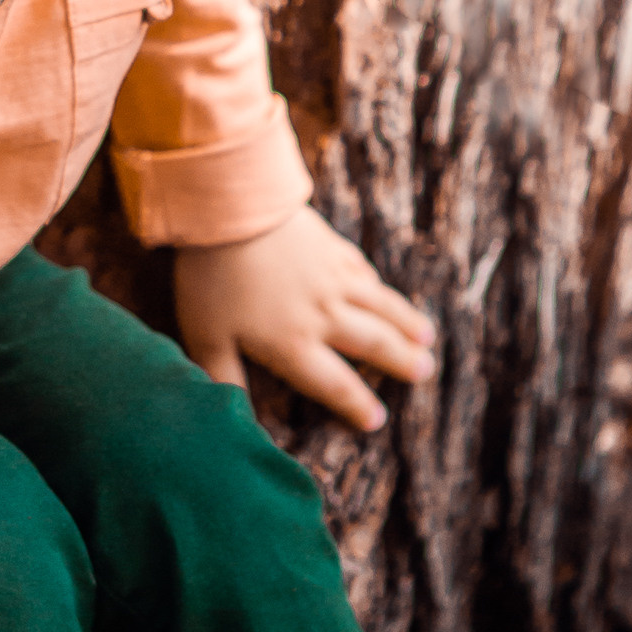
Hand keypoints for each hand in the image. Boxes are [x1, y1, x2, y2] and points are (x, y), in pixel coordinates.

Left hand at [174, 203, 435, 431]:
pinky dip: (375, 283)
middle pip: (372, 344)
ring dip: (405, 322)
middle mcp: (323, 315)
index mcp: (293, 344)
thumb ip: (223, 377)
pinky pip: (360, 269)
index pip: (333, 384)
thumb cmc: (211, 277)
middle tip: (425, 372)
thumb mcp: (206, 336)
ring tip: (426, 337)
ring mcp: (331, 278)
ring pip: (379, 306)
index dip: (356, 405)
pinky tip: (379, 287)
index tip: (376, 421)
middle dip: (400, 361)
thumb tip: (234, 419)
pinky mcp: (329, 245)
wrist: (230, 210)